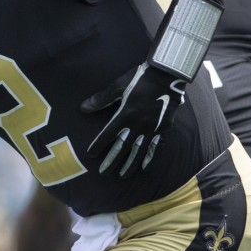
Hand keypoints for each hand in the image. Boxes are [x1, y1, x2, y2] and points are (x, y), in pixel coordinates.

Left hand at [81, 62, 186, 176]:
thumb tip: (83, 108)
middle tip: (104, 173)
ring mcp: (152, 128)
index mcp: (125, 114)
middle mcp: (138, 124)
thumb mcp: (118, 86)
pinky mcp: (164, 128)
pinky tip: (145, 168)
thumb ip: (101, 99)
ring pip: (139, 151)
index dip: (99, 145)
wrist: (167, 75)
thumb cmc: (140, 78)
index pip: (108, 134)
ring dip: (130, 164)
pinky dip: (150, 158)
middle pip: (123, 147)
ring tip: (123, 176)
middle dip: (112, 160)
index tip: (91, 155)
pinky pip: (156, 147)